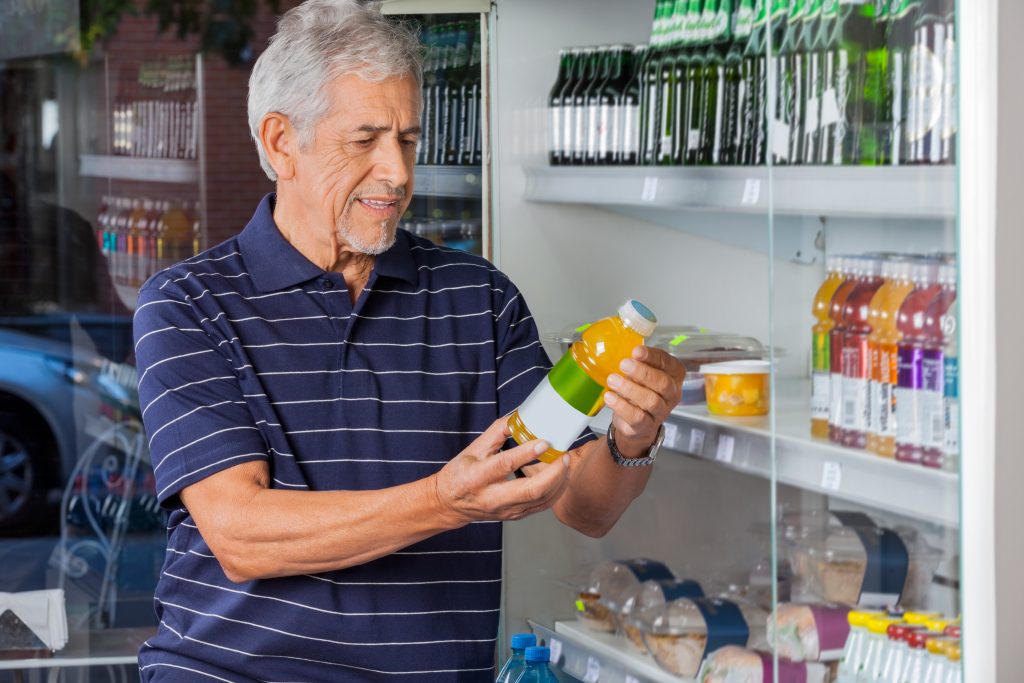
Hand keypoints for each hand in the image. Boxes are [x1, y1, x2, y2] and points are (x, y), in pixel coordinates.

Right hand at [432, 417, 571, 525]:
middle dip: (554, 473)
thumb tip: (518, 417)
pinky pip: (541, 506)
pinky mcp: (515, 516)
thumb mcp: (473, 449)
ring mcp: (506, 510)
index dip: (527, 453)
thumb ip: (496, 433)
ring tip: (565, 464)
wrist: (450, 503)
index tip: (544, 442)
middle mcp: (493, 497)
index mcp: (478, 477)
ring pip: (541, 500)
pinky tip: (560, 477)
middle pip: (531, 491)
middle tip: (563, 456)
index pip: (505, 465)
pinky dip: (555, 491)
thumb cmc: (460, 474)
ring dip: (559, 482)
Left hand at [603, 346, 685, 457]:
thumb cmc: (640, 392)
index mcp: (674, 376)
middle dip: (643, 372)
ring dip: (630, 389)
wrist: (636, 424)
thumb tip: (620, 348)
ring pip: (651, 400)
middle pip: (663, 383)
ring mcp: (661, 412)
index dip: (653, 357)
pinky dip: (622, 406)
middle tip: (624, 364)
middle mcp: (672, 394)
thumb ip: (637, 362)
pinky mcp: (646, 426)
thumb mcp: (641, 374)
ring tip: (613, 379)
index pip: (669, 364)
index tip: (636, 351)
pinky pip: (637, 417)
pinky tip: (610, 397)